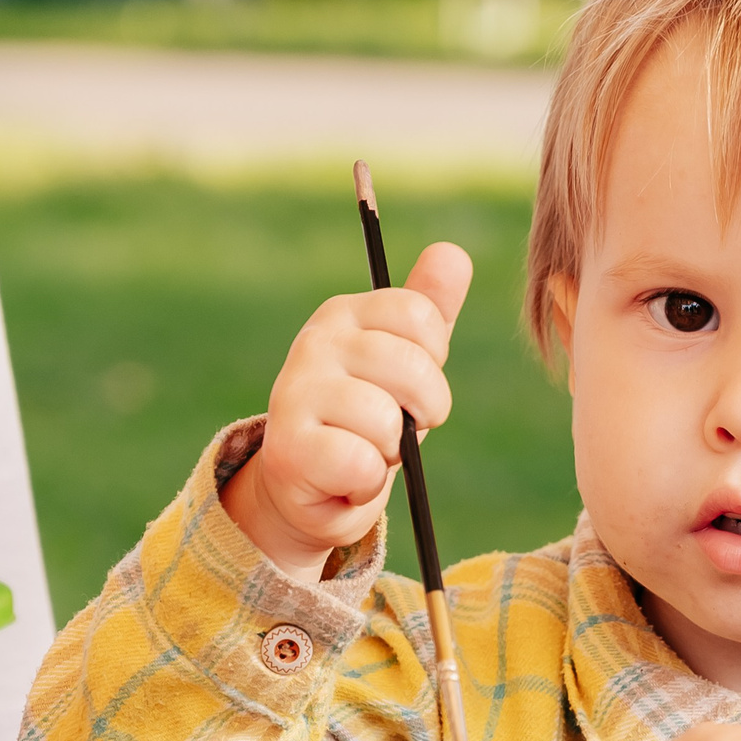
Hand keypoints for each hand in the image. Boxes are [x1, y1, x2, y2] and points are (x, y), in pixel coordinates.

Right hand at [222, 242, 472, 577]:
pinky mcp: (288, 447)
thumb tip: (453, 252)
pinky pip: (362, 464)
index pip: (422, 317)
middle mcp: (315, 341)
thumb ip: (429, 308)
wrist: (310, 487)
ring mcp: (295, 391)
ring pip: (388, 422)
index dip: (433, 363)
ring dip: (389, 451)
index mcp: (345, 312)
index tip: (409, 384)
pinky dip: (365, 482)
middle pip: (415, 368)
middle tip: (393, 425)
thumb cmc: (366, 418)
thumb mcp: (405, 360)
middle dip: (423, 411)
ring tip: (364, 449)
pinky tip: (343, 477)